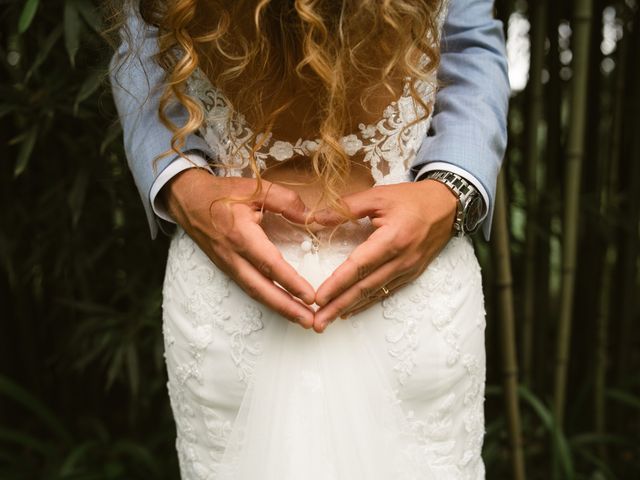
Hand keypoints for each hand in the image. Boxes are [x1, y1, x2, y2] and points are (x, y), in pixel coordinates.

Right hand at [162, 168, 316, 327]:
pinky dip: (267, 299)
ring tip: (302, 319)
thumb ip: (285, 201)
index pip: (270, 264)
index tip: (310, 297)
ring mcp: (228, 265)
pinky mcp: (227, 268)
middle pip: (262, 289)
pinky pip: (249, 288)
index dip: (290, 282)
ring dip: (279, 308)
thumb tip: (312, 216)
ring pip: (255, 292)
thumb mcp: (255, 188)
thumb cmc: (223, 194)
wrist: (188, 200)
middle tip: (311, 322)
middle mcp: (233, 256)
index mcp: (241, 235)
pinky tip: (283, 305)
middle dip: (287, 308)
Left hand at [311, 179, 457, 332]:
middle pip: (365, 287)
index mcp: (392, 238)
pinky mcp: (411, 274)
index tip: (319, 298)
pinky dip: (366, 303)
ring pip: (374, 293)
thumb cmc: (412, 199)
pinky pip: (386, 292)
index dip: (338, 283)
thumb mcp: (379, 196)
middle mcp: (401, 259)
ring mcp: (408, 269)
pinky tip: (350, 311)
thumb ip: (347, 207)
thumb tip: (316, 217)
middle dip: (339, 305)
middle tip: (318, 322)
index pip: (360, 265)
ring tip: (328, 321)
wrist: (448, 206)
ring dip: (350, 308)